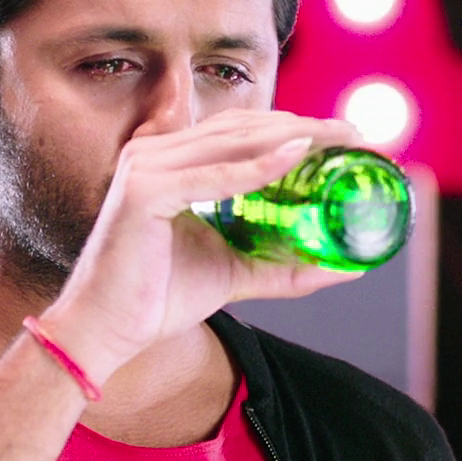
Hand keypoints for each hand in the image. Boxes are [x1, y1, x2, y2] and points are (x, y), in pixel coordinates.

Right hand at [39, 109, 367, 380]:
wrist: (104, 334)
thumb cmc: (156, 300)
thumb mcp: (233, 272)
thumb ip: (282, 266)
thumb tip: (346, 269)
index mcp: (169, 161)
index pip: (242, 132)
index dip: (296, 127)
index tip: (346, 138)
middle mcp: (154, 152)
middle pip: (244, 127)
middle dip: (306, 127)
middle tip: (357, 135)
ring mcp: (146, 167)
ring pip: (234, 141)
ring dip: (294, 136)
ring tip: (341, 139)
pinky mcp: (144, 192)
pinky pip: (215, 176)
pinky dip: (259, 166)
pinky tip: (298, 156)